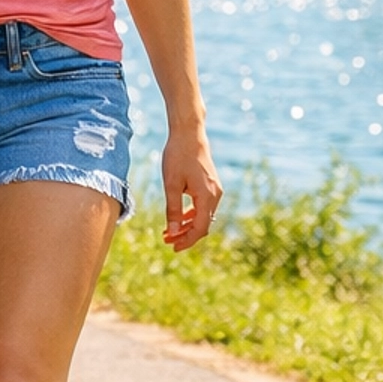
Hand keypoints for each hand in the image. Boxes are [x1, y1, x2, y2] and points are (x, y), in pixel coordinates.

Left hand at [162, 128, 221, 251]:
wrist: (189, 134)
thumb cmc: (177, 156)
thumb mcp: (171, 185)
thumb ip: (173, 210)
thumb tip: (172, 232)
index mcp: (206, 197)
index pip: (199, 228)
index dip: (187, 241)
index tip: (173, 247)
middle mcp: (215, 195)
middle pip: (203, 225)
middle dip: (186, 235)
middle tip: (167, 240)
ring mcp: (215, 190)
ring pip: (203, 216)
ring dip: (188, 226)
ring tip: (169, 232)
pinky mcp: (211, 185)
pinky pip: (203, 207)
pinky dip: (192, 215)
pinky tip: (179, 218)